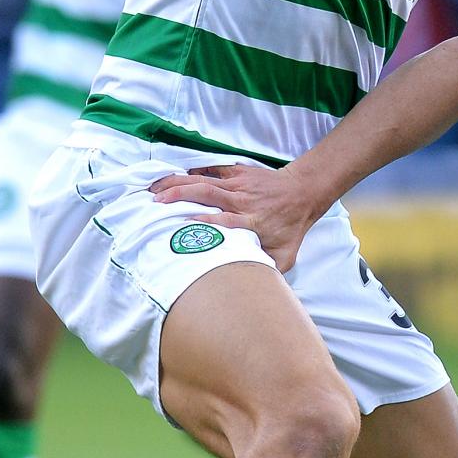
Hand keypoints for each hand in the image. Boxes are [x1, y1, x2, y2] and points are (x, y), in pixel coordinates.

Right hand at [150, 162, 325, 269]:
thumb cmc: (291, 226)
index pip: (225, 220)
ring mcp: (240, 184)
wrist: (303, 193)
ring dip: (178, 182)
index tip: (182, 224)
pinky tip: (172, 174)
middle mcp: (243, 201)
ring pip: (205, 180)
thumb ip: (269, 269)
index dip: (204, 221)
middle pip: (208, 194)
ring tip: (154, 187)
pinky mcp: (238, 172)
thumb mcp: (286, 254)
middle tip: (156, 202)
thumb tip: (252, 287)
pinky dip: (191, 171)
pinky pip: (211, 170)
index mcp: (252, 221)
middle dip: (180, 195)